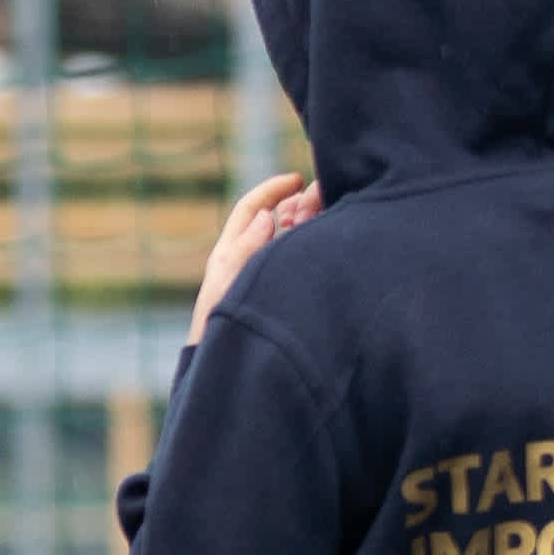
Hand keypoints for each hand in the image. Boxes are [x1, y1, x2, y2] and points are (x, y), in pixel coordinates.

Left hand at [187, 171, 319, 342]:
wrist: (232, 375)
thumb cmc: (220, 333)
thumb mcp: (225, 286)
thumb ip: (245, 249)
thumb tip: (269, 217)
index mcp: (231, 253)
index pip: (252, 209)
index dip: (273, 190)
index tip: (298, 179)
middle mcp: (252, 260)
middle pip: (279, 219)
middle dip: (300, 204)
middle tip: (318, 204)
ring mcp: (273, 275)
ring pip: (297, 237)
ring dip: (312, 222)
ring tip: (325, 221)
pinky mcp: (292, 290)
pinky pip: (307, 259)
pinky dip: (320, 245)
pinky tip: (333, 241)